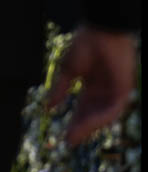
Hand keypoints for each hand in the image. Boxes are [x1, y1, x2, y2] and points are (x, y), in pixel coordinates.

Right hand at [46, 27, 137, 146]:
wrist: (101, 30)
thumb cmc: (85, 44)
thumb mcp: (67, 70)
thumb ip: (59, 90)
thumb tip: (48, 107)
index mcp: (92, 86)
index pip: (83, 109)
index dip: (74, 123)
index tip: (63, 136)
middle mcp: (105, 91)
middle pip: (93, 116)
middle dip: (81, 129)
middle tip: (69, 141)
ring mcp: (115, 91)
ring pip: (103, 116)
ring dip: (89, 127)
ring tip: (75, 135)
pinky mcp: (124, 89)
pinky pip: (113, 109)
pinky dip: (99, 117)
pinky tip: (87, 123)